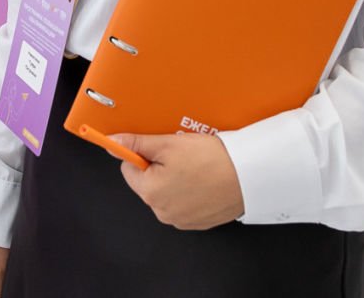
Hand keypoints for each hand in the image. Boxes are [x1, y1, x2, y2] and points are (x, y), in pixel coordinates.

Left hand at [109, 131, 245, 229]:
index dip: (142, 153)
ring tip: (196, 166)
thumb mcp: (169, 143)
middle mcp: (162, 212)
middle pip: (147, 182)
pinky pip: (184, 203)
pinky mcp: (198, 222)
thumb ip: (137, 143)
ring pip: (166, 192)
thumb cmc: (212, 160)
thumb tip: (114, 141)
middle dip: (159, 166)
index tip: (158, 146)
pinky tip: (204, 179)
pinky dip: (190, 191)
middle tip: (181, 154)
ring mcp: (181, 220)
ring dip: (175, 179)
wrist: (249, 175)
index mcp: (150, 193)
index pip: (129, 169)